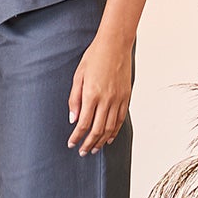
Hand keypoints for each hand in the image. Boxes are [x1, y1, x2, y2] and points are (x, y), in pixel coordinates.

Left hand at [67, 28, 131, 154]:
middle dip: (89, 144)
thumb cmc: (94, 57)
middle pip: (97, 130)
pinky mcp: (126, 97)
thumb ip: (74, 99)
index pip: (83, 123)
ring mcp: (118, 99)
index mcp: (91, 94)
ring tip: (94, 149)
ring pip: (110, 128)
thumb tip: (73, 119)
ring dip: (101, 141)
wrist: (115, 45)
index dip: (77, 137)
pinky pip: (120, 119)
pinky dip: (114, 131)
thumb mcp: (78, 76)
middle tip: (82, 152)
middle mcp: (106, 100)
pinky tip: (109, 138)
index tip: (71, 144)